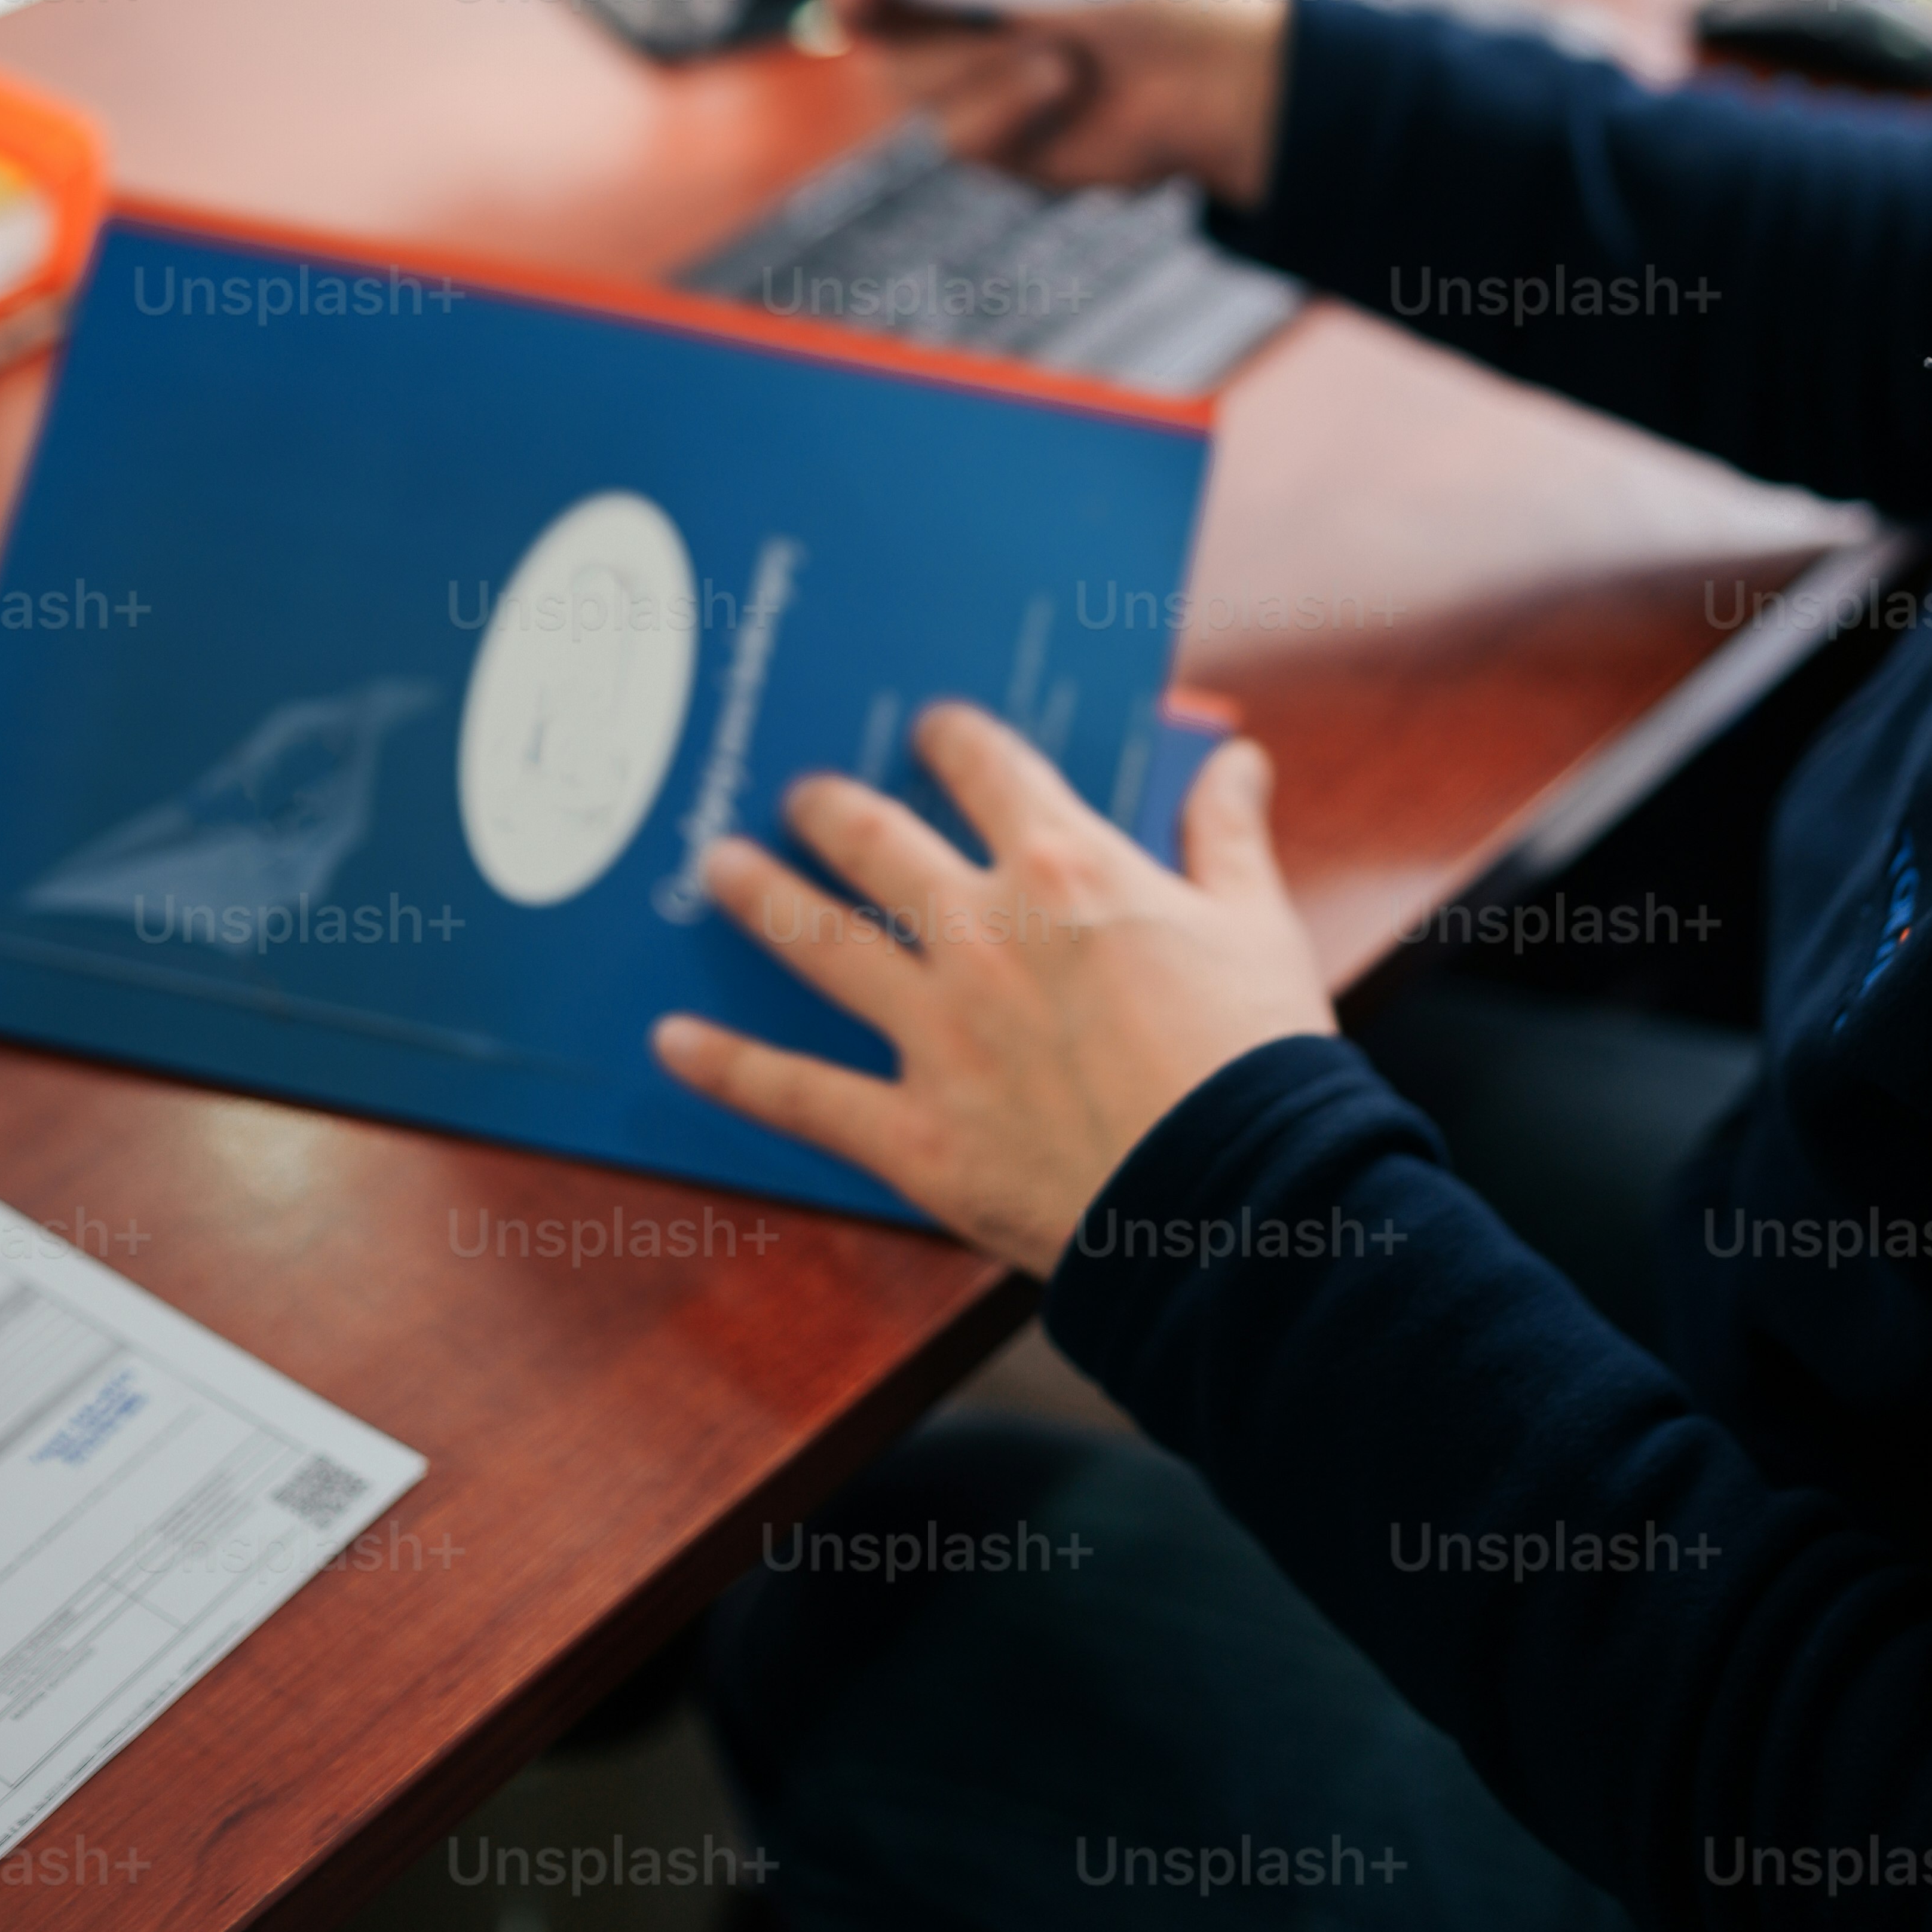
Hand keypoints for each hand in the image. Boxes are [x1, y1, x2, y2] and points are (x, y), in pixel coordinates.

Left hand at [650, 702, 1336, 1270]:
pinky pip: (798, 1093)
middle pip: (876, 842)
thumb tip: (1239, 758)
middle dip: (830, 808)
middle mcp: (984, 934)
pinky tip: (671, 1044)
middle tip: (800, 792)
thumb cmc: (1260, 1061)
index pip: (989, 769)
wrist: (1238, 1203)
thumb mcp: (1257, 926)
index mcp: (1068, 870)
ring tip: (717, 869)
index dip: (952, 738)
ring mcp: (938, 1033)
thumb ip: (1229, 834)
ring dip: (759, 898)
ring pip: (818, 943)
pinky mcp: (915, 1134)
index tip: (931, 728)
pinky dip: (727, 1068)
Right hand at [819, 0, 1290, 210]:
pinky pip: (960, 132)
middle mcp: (950, 12)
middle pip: (867, 11)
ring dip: (982, 64)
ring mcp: (963, 80)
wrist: (1226, 80)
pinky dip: (1014, 107)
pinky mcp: (988, 142)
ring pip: (909, 79)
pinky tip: (1065, 86)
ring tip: (1061, 52)